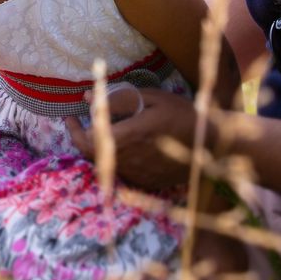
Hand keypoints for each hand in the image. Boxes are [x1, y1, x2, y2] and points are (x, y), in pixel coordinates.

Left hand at [66, 88, 198, 190]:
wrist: (211, 145)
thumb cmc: (182, 115)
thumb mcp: (152, 99)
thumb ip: (118, 99)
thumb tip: (86, 97)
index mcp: (131, 136)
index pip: (89, 139)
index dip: (74, 129)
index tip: (69, 116)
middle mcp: (130, 159)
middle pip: (91, 154)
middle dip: (80, 137)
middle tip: (76, 123)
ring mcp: (137, 174)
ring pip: (105, 162)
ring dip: (98, 146)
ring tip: (103, 128)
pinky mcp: (145, 182)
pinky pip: (121, 169)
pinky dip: (115, 156)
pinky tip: (123, 143)